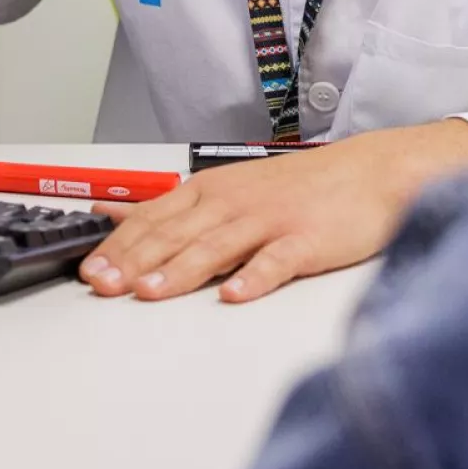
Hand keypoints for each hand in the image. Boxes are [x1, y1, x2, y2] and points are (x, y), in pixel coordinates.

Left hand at [79, 119, 467, 303]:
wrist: (378, 173)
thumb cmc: (307, 188)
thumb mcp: (235, 187)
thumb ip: (178, 208)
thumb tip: (118, 218)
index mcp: (217, 190)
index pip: (156, 217)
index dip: (120, 246)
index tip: (89, 272)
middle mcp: (239, 203)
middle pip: (178, 234)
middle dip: (136, 261)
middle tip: (104, 288)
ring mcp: (275, 222)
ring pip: (219, 247)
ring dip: (181, 269)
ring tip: (151, 292)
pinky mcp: (311, 241)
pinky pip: (279, 261)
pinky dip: (255, 278)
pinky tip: (235, 295)